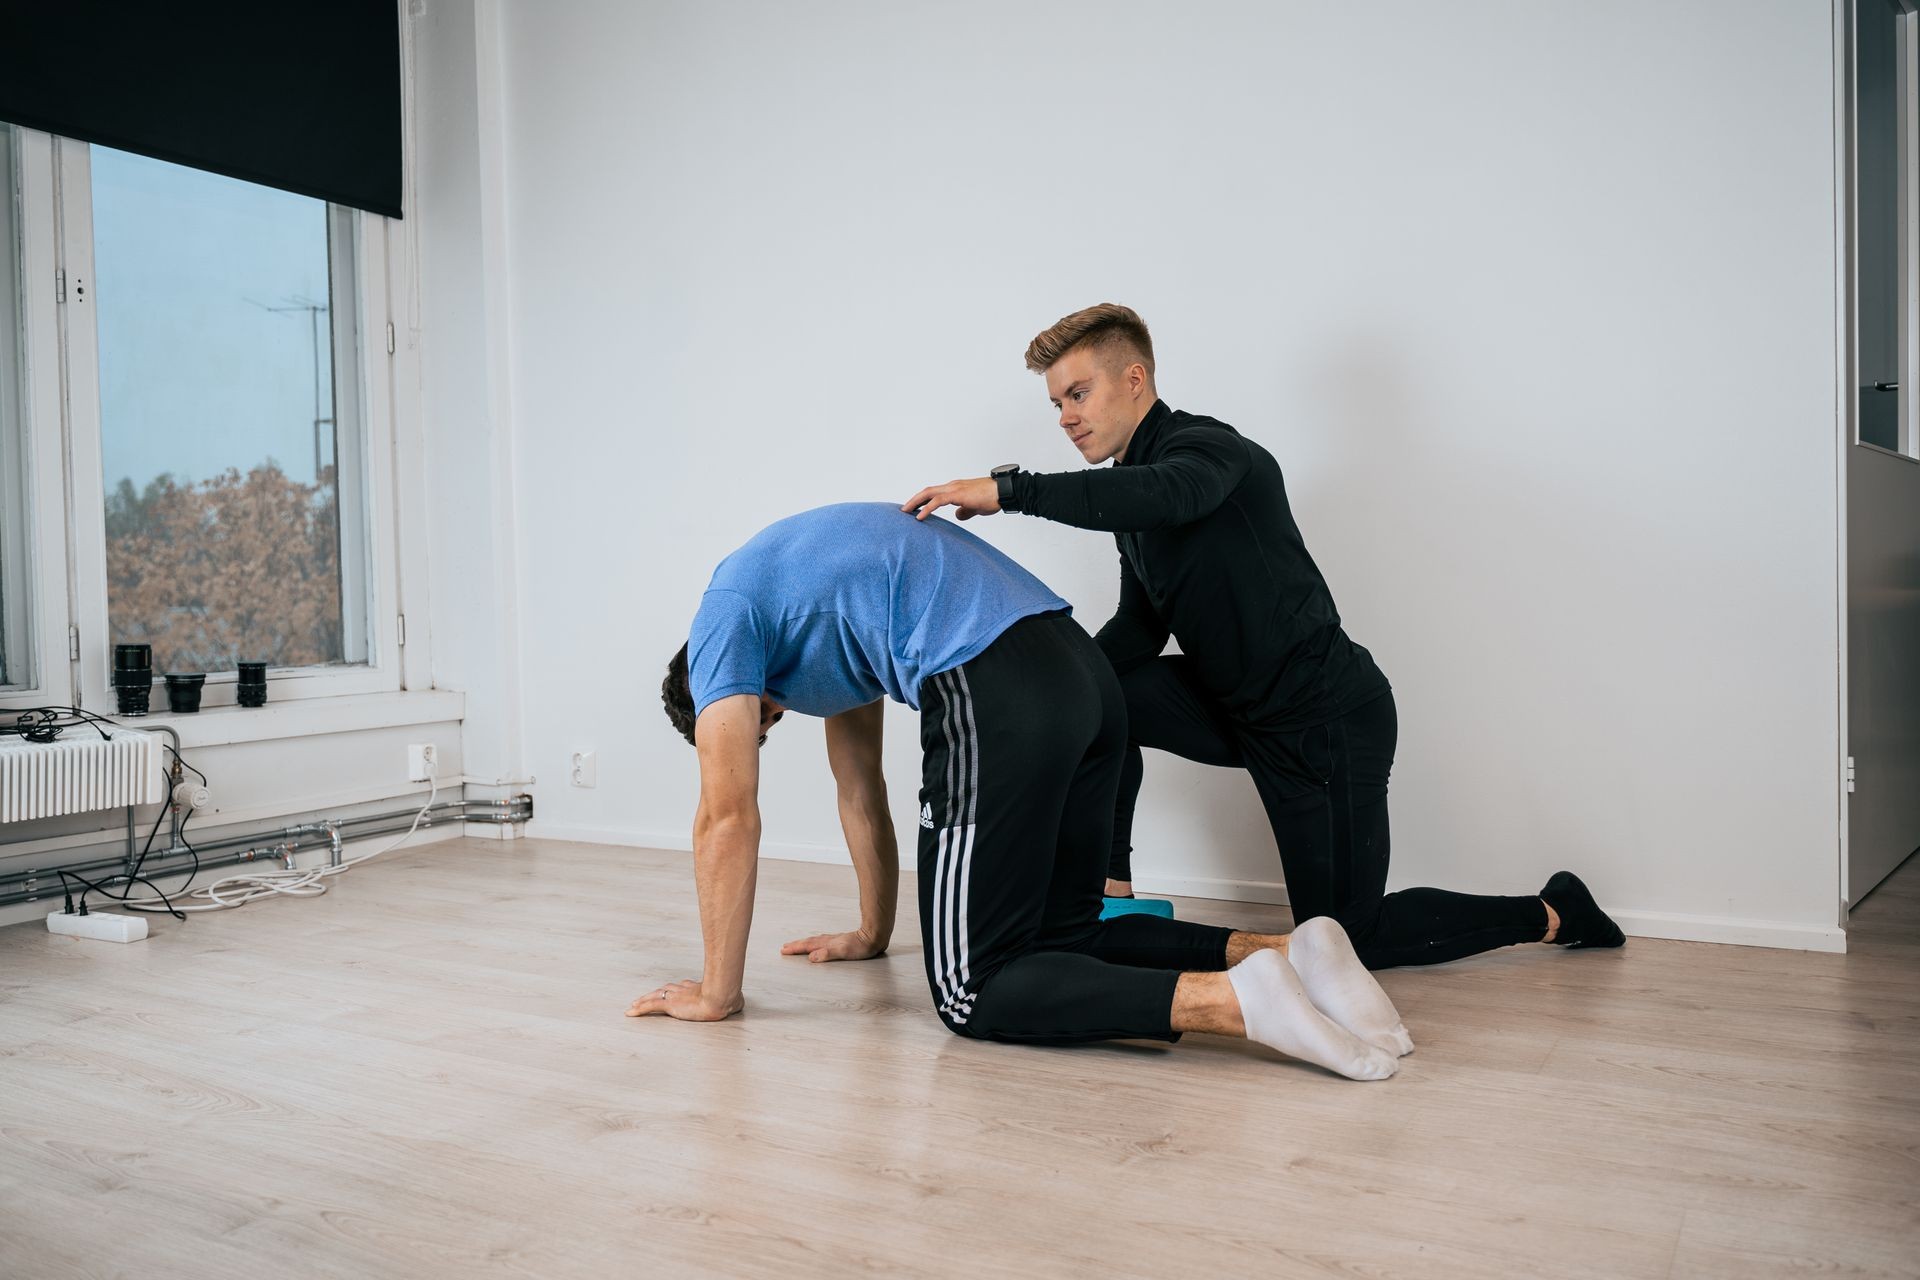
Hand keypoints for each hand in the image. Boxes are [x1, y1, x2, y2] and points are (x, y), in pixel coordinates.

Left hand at [625, 979, 742, 1020]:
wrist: (722, 996)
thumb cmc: (730, 997)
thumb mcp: (732, 999)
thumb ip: (732, 1000)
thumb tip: (740, 1002)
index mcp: (697, 988)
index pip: (681, 988)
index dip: (674, 990)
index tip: (671, 991)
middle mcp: (684, 989)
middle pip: (665, 990)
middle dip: (655, 994)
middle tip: (645, 998)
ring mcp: (676, 996)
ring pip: (654, 997)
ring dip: (643, 1001)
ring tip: (633, 1006)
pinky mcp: (670, 1004)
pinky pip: (650, 1006)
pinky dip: (639, 1009)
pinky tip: (630, 1012)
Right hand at [780, 928, 887, 962]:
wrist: (873, 936)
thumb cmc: (860, 947)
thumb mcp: (843, 952)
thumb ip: (827, 954)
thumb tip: (811, 957)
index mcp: (827, 944)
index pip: (807, 946)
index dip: (795, 948)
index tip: (784, 950)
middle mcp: (828, 940)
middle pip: (808, 942)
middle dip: (796, 945)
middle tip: (784, 947)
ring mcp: (834, 940)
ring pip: (814, 941)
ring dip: (804, 943)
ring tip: (796, 944)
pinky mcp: (840, 941)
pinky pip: (822, 941)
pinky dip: (815, 943)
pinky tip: (818, 944)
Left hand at [901, 477, 999, 520]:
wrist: (1004, 492)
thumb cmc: (993, 498)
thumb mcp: (976, 507)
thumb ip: (965, 511)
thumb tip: (958, 515)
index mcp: (956, 488)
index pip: (934, 493)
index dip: (922, 500)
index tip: (913, 508)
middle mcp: (953, 486)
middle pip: (927, 491)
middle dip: (914, 500)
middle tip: (903, 510)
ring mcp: (954, 489)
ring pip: (929, 493)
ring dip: (915, 503)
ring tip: (905, 512)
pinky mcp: (958, 494)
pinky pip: (937, 501)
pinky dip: (926, 508)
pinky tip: (919, 517)